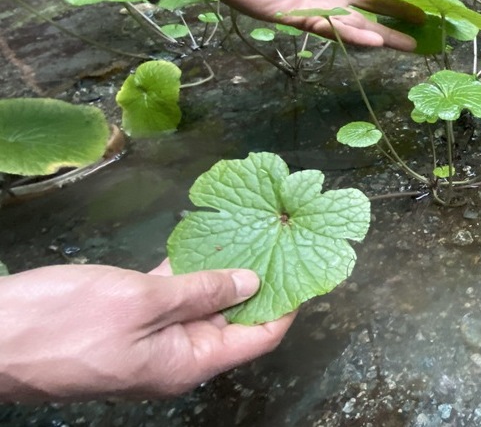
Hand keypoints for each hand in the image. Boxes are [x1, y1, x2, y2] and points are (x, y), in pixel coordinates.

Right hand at [0, 261, 293, 400]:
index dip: (284, 304)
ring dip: (220, 270)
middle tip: (278, 236)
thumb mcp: (141, 301)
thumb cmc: (63, 324)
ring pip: (199, 304)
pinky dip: (183, 272)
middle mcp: (175, 357)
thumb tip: (251, 284)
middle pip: (232, 320)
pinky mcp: (123, 323)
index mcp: (187, 363)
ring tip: (248, 229)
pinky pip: (167, 298)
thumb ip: (200, 291)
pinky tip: (195, 240)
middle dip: (256, 280)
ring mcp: (149, 341)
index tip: (305, 266)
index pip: (258, 338)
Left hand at [160, 0, 422, 49]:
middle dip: (399, 20)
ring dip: (382, 36)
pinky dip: (351, 36)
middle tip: (428, 32)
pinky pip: (328, 28)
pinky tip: (374, 41)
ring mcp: (313, 3)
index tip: (423, 4)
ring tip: (409, 46)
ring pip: (356, 25)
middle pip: (372, 9)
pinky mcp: (293, 15)